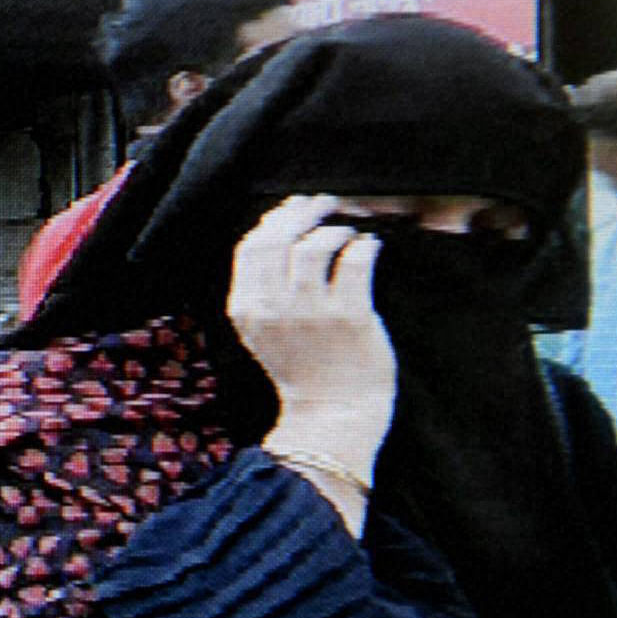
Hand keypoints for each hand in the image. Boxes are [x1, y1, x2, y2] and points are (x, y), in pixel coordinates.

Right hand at [227, 195, 396, 468]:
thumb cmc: (303, 368)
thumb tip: (280, 231)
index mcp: (246, 309)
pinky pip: (357, 260)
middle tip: (326, 204)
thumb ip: (261, 289)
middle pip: (280, 238)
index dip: (274, 220)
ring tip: (349, 233)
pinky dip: (365, 245)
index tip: (295, 210)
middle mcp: (274, 308)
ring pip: (317, 244)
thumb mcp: (262, 331)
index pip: (251, 246)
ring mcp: (312, 313)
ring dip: (337, 229)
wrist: (331, 413)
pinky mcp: (351, 317)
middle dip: (304, 212)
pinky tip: (370, 247)